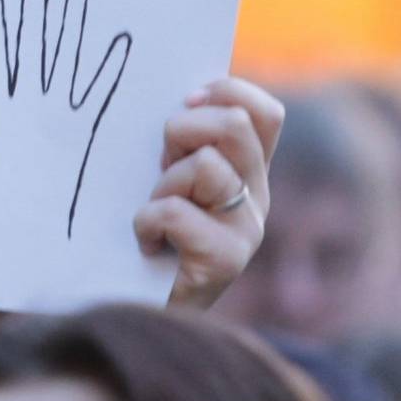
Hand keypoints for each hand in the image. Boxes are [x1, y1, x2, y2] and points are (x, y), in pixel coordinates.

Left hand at [136, 77, 282, 310]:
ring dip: (164, 183)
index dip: (226, 93)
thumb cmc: (145, 232)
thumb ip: (182, 141)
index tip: (186, 103)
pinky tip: (145, 243)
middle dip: (182, 131)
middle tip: (160, 165)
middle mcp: (257, 196)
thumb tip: (179, 96)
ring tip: (153, 213)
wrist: (136, 306)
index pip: (265, 112)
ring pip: (206, 165)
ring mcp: (247, 229)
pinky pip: (175, 211)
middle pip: (235, 124)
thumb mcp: (166, 175)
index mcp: (247, 170)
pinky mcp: (226, 261)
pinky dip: (146, 222)